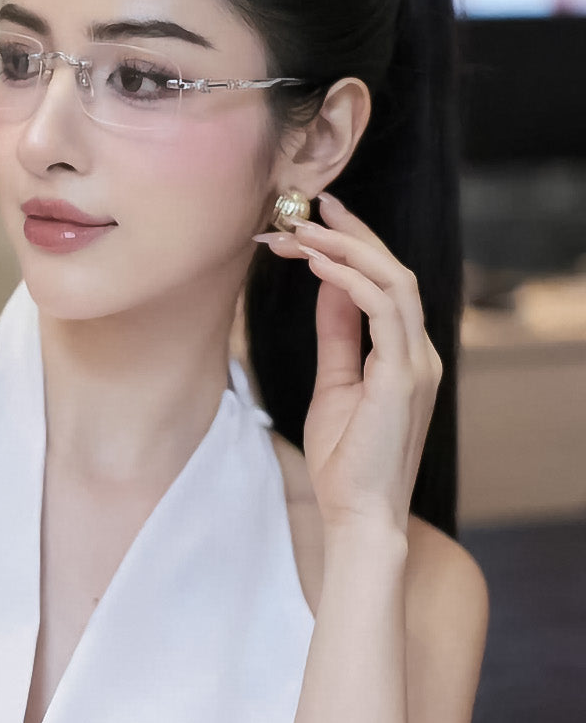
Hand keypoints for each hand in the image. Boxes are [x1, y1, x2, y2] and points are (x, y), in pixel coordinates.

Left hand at [254, 194, 441, 534]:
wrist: (359, 515)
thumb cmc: (346, 461)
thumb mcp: (336, 384)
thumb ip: (338, 335)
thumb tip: (329, 288)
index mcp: (407, 355)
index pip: (388, 284)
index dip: (354, 248)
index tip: (316, 222)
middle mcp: (421, 353)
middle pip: (395, 271)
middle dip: (352, 235)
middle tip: (312, 207)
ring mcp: (418, 364)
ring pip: (393, 281)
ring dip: (346, 250)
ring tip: (303, 233)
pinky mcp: (404, 377)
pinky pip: (384, 310)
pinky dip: (351, 281)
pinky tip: (318, 267)